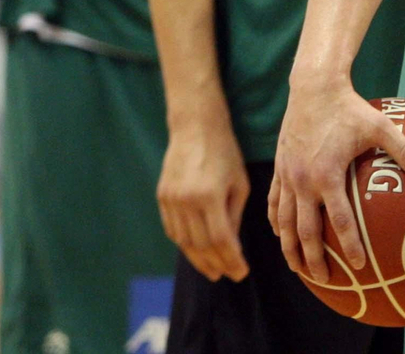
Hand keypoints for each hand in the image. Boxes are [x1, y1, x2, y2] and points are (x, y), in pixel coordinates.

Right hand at [159, 120, 250, 281]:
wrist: (195, 128)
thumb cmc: (225, 154)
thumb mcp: (239, 184)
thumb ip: (234, 216)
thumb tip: (231, 248)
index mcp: (209, 195)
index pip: (221, 239)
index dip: (232, 260)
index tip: (242, 272)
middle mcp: (186, 200)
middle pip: (201, 244)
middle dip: (217, 264)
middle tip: (230, 275)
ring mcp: (171, 199)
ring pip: (184, 241)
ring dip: (200, 259)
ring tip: (213, 271)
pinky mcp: (162, 197)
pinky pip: (172, 230)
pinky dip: (185, 245)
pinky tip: (196, 253)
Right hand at [268, 79, 404, 282]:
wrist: (313, 87)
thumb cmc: (349, 108)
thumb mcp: (380, 126)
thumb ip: (404, 151)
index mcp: (327, 175)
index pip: (340, 221)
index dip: (350, 246)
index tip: (358, 267)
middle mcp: (303, 180)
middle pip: (305, 230)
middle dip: (314, 258)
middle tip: (325, 279)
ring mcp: (288, 175)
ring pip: (284, 221)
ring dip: (289, 247)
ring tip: (297, 268)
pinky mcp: (279, 168)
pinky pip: (274, 201)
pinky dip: (276, 221)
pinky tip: (279, 233)